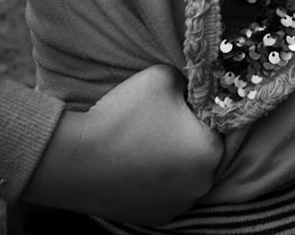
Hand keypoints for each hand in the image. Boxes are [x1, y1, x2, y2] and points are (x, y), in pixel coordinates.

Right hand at [23, 65, 222, 221]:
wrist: (76, 160)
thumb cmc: (123, 116)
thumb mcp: (163, 77)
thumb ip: (188, 80)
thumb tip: (191, 89)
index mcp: (211, 150)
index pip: (218, 122)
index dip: (198, 110)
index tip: (178, 104)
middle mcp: (203, 184)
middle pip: (204, 151)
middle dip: (188, 136)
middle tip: (161, 122)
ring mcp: (179, 205)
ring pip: (186, 174)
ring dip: (173, 161)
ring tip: (145, 143)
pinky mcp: (157, 218)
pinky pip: (167, 192)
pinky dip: (157, 181)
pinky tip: (138, 165)